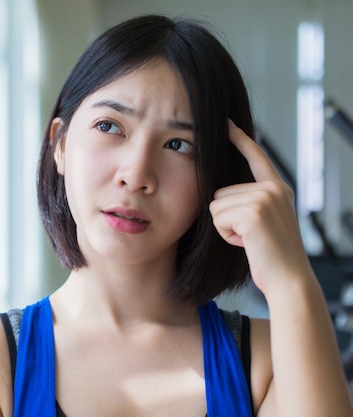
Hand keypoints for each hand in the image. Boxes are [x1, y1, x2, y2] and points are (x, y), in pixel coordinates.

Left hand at [209, 120, 312, 295]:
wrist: (288, 280)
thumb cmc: (271, 256)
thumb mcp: (265, 221)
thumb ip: (251, 202)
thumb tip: (220, 195)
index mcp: (277, 188)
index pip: (255, 156)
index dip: (239, 138)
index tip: (225, 122)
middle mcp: (273, 188)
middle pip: (220, 192)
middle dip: (226, 217)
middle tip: (250, 236)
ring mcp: (264, 198)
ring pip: (216, 206)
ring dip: (224, 227)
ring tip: (249, 240)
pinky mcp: (253, 212)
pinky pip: (217, 218)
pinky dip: (225, 235)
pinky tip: (246, 244)